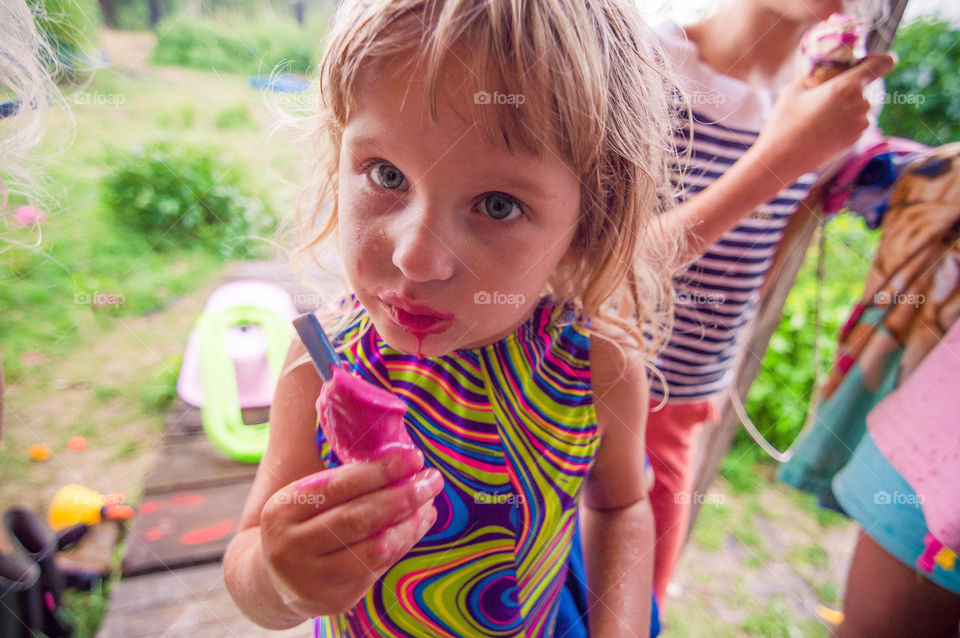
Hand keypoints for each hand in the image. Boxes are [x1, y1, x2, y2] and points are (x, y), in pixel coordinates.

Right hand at [259, 446, 442, 616]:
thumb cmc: (299, 525)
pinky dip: (403, 543)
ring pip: (374, 548)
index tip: (414, 457)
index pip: (340, 485)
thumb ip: (340, 478)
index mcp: (282, 509)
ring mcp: (312, 578)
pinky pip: (379, 568)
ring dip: (409, 522)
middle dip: (402, 495)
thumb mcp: (302, 497)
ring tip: (429, 502)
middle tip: (432, 479)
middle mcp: (291, 546)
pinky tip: (417, 524)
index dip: (381, 470)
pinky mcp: (334, 600)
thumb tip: (397, 454)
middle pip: (359, 517)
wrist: (272, 580)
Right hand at [750, 53, 895, 180]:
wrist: (782, 159)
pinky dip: (845, 119)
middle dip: (851, 85)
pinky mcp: (857, 138)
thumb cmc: (785, 122)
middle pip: (867, 85)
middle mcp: (861, 104)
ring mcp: (861, 123)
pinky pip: (857, 120)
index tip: (865, 62)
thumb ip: (814, 71)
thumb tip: (823, 63)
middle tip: (826, 94)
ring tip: (821, 114)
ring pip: (861, 103)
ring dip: (848, 103)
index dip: (879, 59)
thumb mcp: (794, 88)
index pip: (884, 62)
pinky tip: (824, 127)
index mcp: (847, 86)